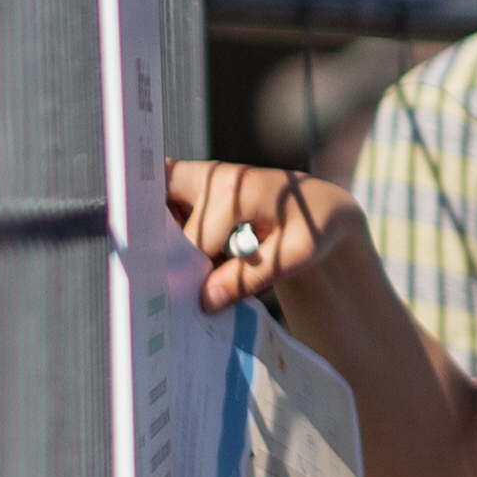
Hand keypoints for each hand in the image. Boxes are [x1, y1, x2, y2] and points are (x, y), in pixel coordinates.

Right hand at [164, 158, 365, 318]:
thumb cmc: (313, 229)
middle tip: (161, 280)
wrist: (320, 206)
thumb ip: (250, 277)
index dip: (187, 271)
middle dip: (159, 244)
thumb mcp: (295, 255)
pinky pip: (163, 201)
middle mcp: (213, 177)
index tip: (184, 296)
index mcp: (236, 192)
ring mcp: (202, 176)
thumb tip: (206, 300)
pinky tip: (182, 252)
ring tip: (171, 265)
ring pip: (156, 199)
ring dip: (159, 232)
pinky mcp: (196, 183)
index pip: (193, 239)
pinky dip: (166, 226)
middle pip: (160, 209)